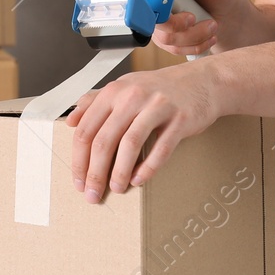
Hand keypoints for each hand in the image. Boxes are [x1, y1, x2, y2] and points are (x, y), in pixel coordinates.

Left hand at [66, 60, 220, 201]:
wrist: (203, 81)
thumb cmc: (161, 89)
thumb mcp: (125, 87)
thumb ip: (96, 101)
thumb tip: (71, 120)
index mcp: (114, 91)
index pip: (86, 130)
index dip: (79, 160)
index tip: (79, 181)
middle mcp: (133, 96)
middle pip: (104, 140)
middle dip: (95, 173)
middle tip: (93, 193)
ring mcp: (157, 106)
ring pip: (130, 144)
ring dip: (120, 173)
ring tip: (116, 189)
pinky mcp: (179, 118)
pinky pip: (160, 148)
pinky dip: (148, 168)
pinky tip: (139, 179)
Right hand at [151, 0, 233, 56]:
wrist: (233, 18)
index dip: (151, 5)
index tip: (168, 9)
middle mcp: (160, 3)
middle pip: (154, 21)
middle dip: (180, 25)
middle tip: (196, 18)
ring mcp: (163, 23)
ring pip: (167, 39)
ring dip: (195, 36)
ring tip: (212, 25)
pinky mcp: (170, 40)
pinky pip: (175, 49)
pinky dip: (196, 45)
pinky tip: (208, 36)